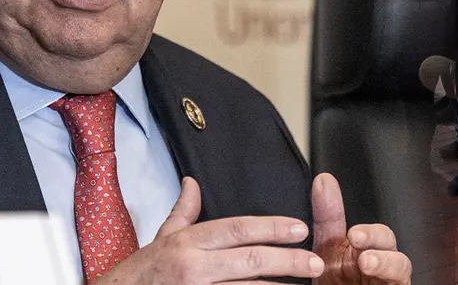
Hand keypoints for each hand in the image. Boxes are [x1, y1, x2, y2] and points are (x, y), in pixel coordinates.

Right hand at [95, 177, 322, 283]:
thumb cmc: (141, 273)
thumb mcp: (161, 237)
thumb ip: (183, 211)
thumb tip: (194, 183)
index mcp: (188, 242)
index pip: (239, 229)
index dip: (273, 227)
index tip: (300, 228)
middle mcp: (194, 267)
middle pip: (251, 260)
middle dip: (288, 261)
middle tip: (315, 262)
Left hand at [313, 173, 411, 283]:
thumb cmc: (337, 284)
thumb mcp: (326, 252)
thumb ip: (329, 218)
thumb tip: (324, 180)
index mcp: (368, 254)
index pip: (377, 238)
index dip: (370, 235)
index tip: (353, 234)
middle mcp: (384, 270)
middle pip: (398, 258)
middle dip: (384, 253)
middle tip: (363, 255)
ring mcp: (391, 284)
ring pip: (402, 273)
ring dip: (389, 268)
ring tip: (369, 265)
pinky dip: (393, 283)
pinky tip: (379, 282)